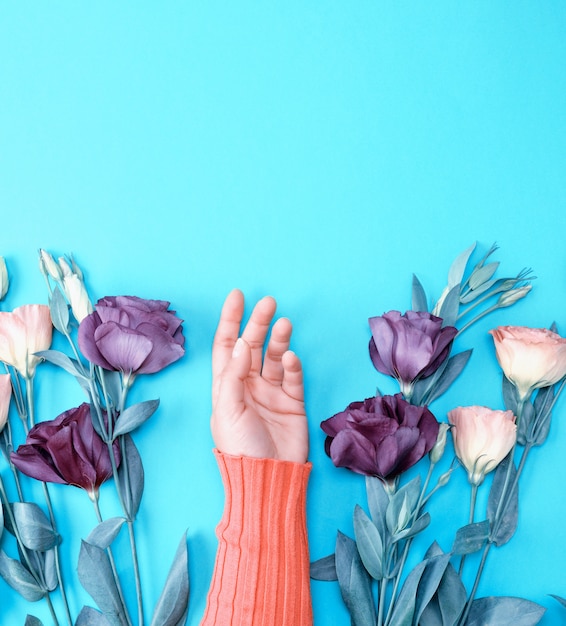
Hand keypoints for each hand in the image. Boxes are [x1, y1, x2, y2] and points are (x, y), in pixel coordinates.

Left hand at [211, 289, 308, 462]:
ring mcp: (271, 392)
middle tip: (269, 302)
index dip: (230, 320)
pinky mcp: (292, 402)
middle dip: (259, 323)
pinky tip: (290, 357)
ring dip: (278, 339)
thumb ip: (233, 377)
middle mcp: (248, 384)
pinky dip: (292, 365)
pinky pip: (292, 377)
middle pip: (252, 345)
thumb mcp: (228, 412)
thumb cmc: (240, 448)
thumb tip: (240, 346)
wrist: (268, 477)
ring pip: (274, 357)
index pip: (226, 346)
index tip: (238, 296)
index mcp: (227, 386)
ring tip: (284, 324)